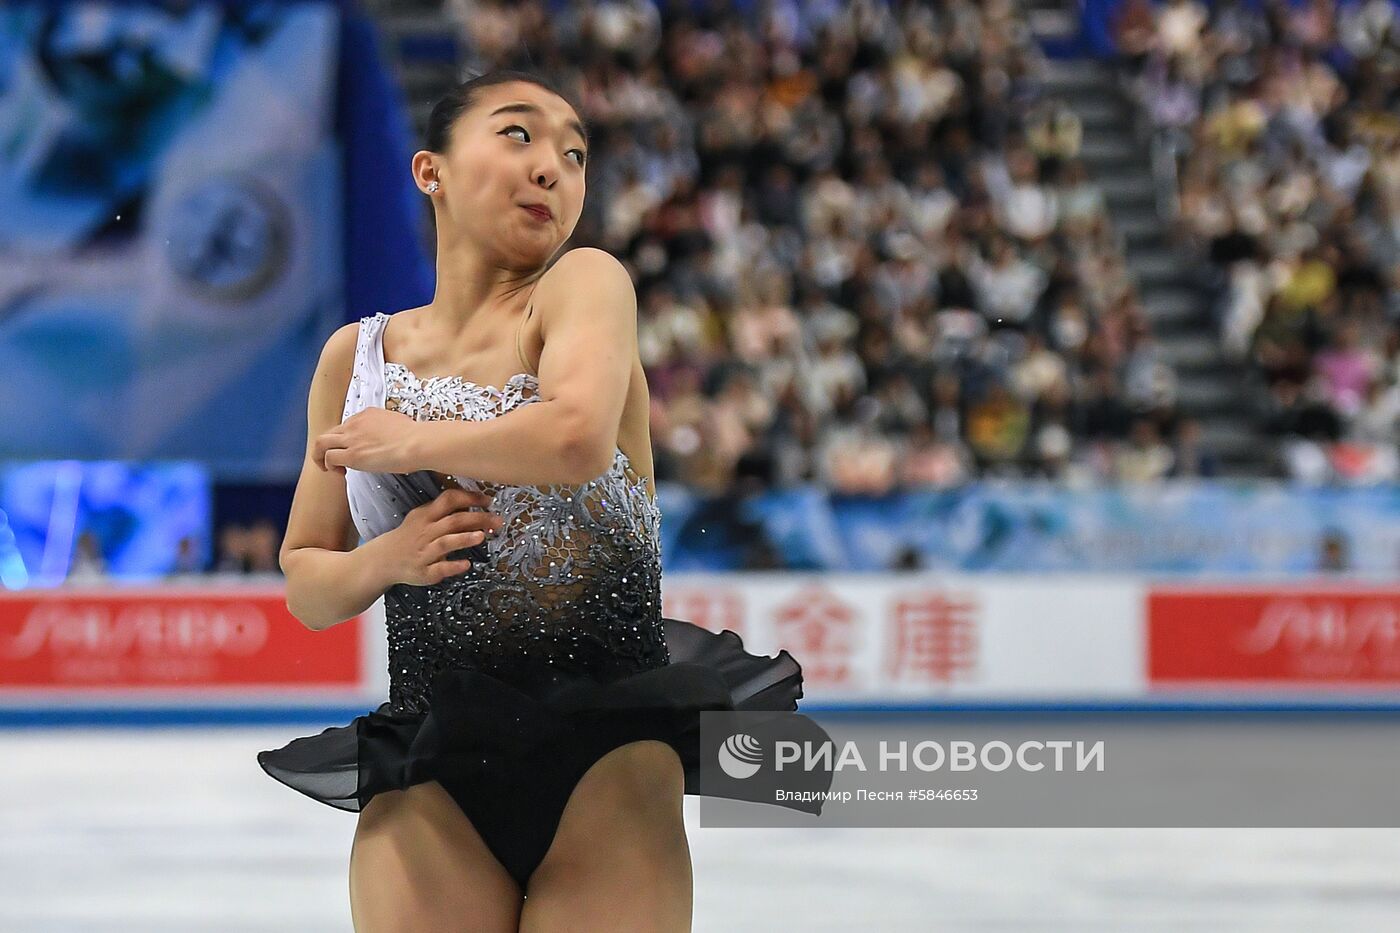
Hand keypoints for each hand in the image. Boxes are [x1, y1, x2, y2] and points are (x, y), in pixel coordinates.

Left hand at [314, 407, 421, 474]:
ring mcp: (352, 439)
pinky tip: (338, 472)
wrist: (417, 443)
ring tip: (328, 467)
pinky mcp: (352, 455)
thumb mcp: (398, 424)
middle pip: (330, 432)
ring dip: (320, 455)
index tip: (354, 450)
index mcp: (367, 414)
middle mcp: (355, 424)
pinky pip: (329, 458)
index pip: (348, 425)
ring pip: (321, 443)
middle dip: (327, 446)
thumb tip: (389, 439)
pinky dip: (328, 466)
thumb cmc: (415, 437)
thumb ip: (387, 429)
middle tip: (334, 460)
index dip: (347, 440)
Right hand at [379, 488, 504, 585]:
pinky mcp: (423, 572)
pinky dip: (453, 566)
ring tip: (481, 536)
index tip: (488, 501)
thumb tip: (475, 505)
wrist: (383, 560)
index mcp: (426, 516)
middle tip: (497, 520)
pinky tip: (466, 564)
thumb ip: (445, 511)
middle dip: (477, 519)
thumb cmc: (410, 536)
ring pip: (444, 544)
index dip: (470, 498)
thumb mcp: (422, 518)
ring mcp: (423, 553)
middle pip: (452, 521)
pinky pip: (439, 569)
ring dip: (463, 539)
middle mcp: (425, 532)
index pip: (448, 500)